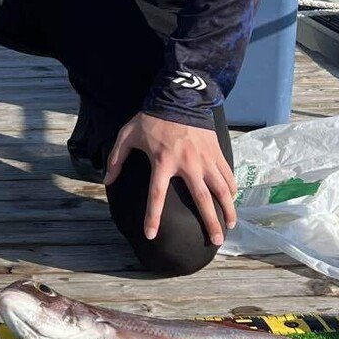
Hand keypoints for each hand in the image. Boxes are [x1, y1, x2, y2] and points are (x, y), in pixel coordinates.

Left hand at [104, 113, 237, 246]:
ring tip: (230, 225)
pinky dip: (231, 188)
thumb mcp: (128, 135)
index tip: (151, 235)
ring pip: (221, 189)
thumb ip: (116, 158)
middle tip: (216, 241)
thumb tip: (107, 179)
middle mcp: (187, 164)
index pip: (156, 196)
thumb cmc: (151, 118)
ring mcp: (205, 159)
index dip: (153, 217)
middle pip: (201, 199)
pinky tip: (232, 199)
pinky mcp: (216, 151)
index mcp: (162, 163)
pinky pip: (226, 173)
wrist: (179, 97)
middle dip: (209, 222)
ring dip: (228, 208)